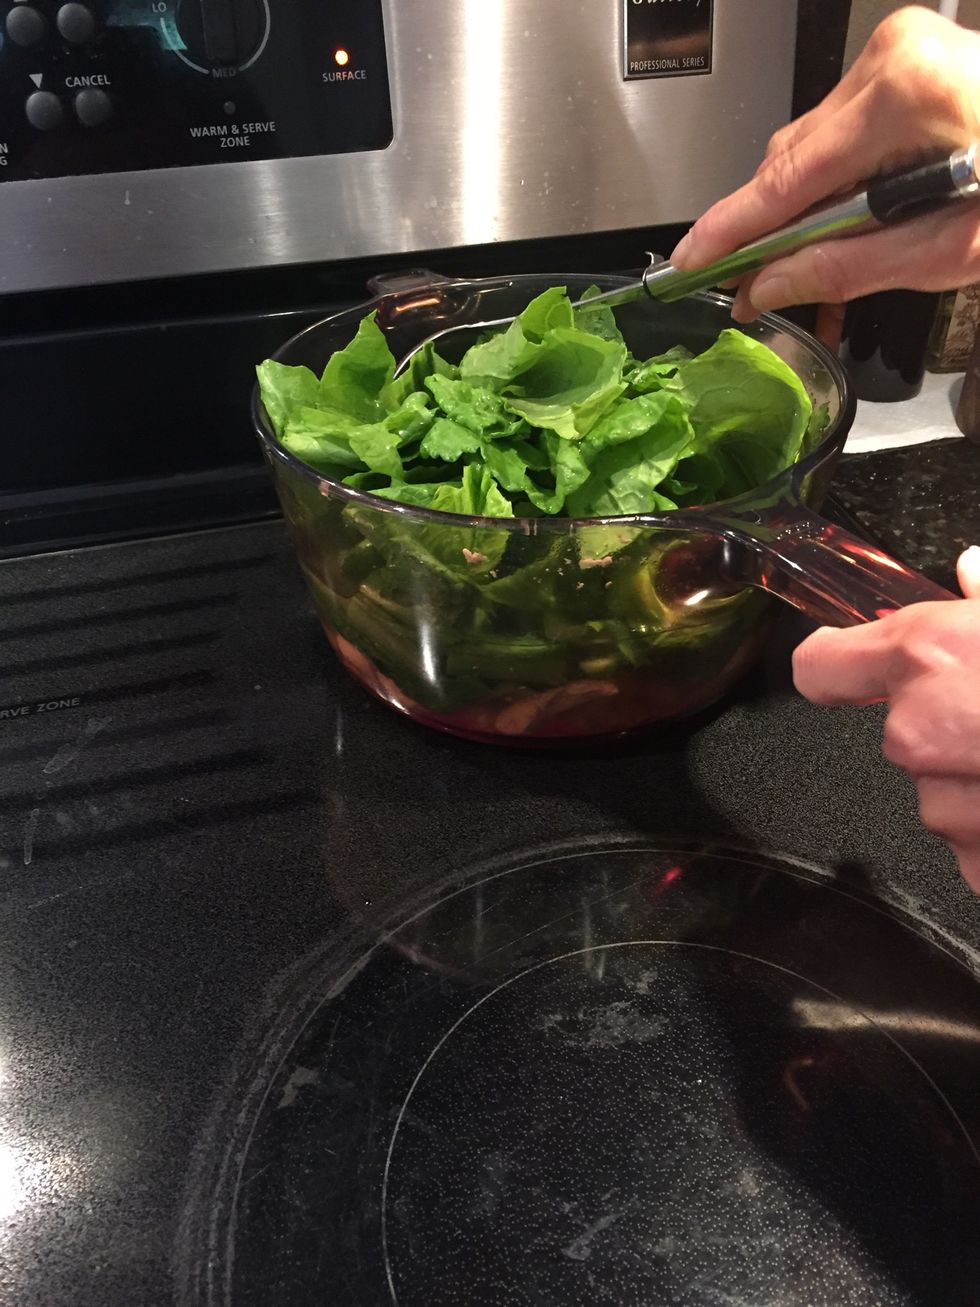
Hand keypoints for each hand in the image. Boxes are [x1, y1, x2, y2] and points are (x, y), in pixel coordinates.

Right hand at [671, 7, 979, 324]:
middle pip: (793, 161)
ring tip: (811, 281)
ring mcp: (900, 54)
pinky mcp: (907, 65)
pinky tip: (838, 240)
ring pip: (814, 150)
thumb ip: (850, 267)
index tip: (692, 264)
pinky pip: (844, 135)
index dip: (732, 230)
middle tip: (759, 294)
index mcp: (905, 97)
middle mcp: (894, 58)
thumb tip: (774, 285)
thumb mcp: (953, 247)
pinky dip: (837, 191)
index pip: (786, 178)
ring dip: (807, 219)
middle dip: (773, 233)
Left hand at [793, 547, 979, 890]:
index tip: (841, 660)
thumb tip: (971, 570)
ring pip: (941, 798)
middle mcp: (923, 733)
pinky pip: (976, 848)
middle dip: (946, 731)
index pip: (823, 664)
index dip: (838, 661)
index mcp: (934, 656)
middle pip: (898, 735)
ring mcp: (952, 811)